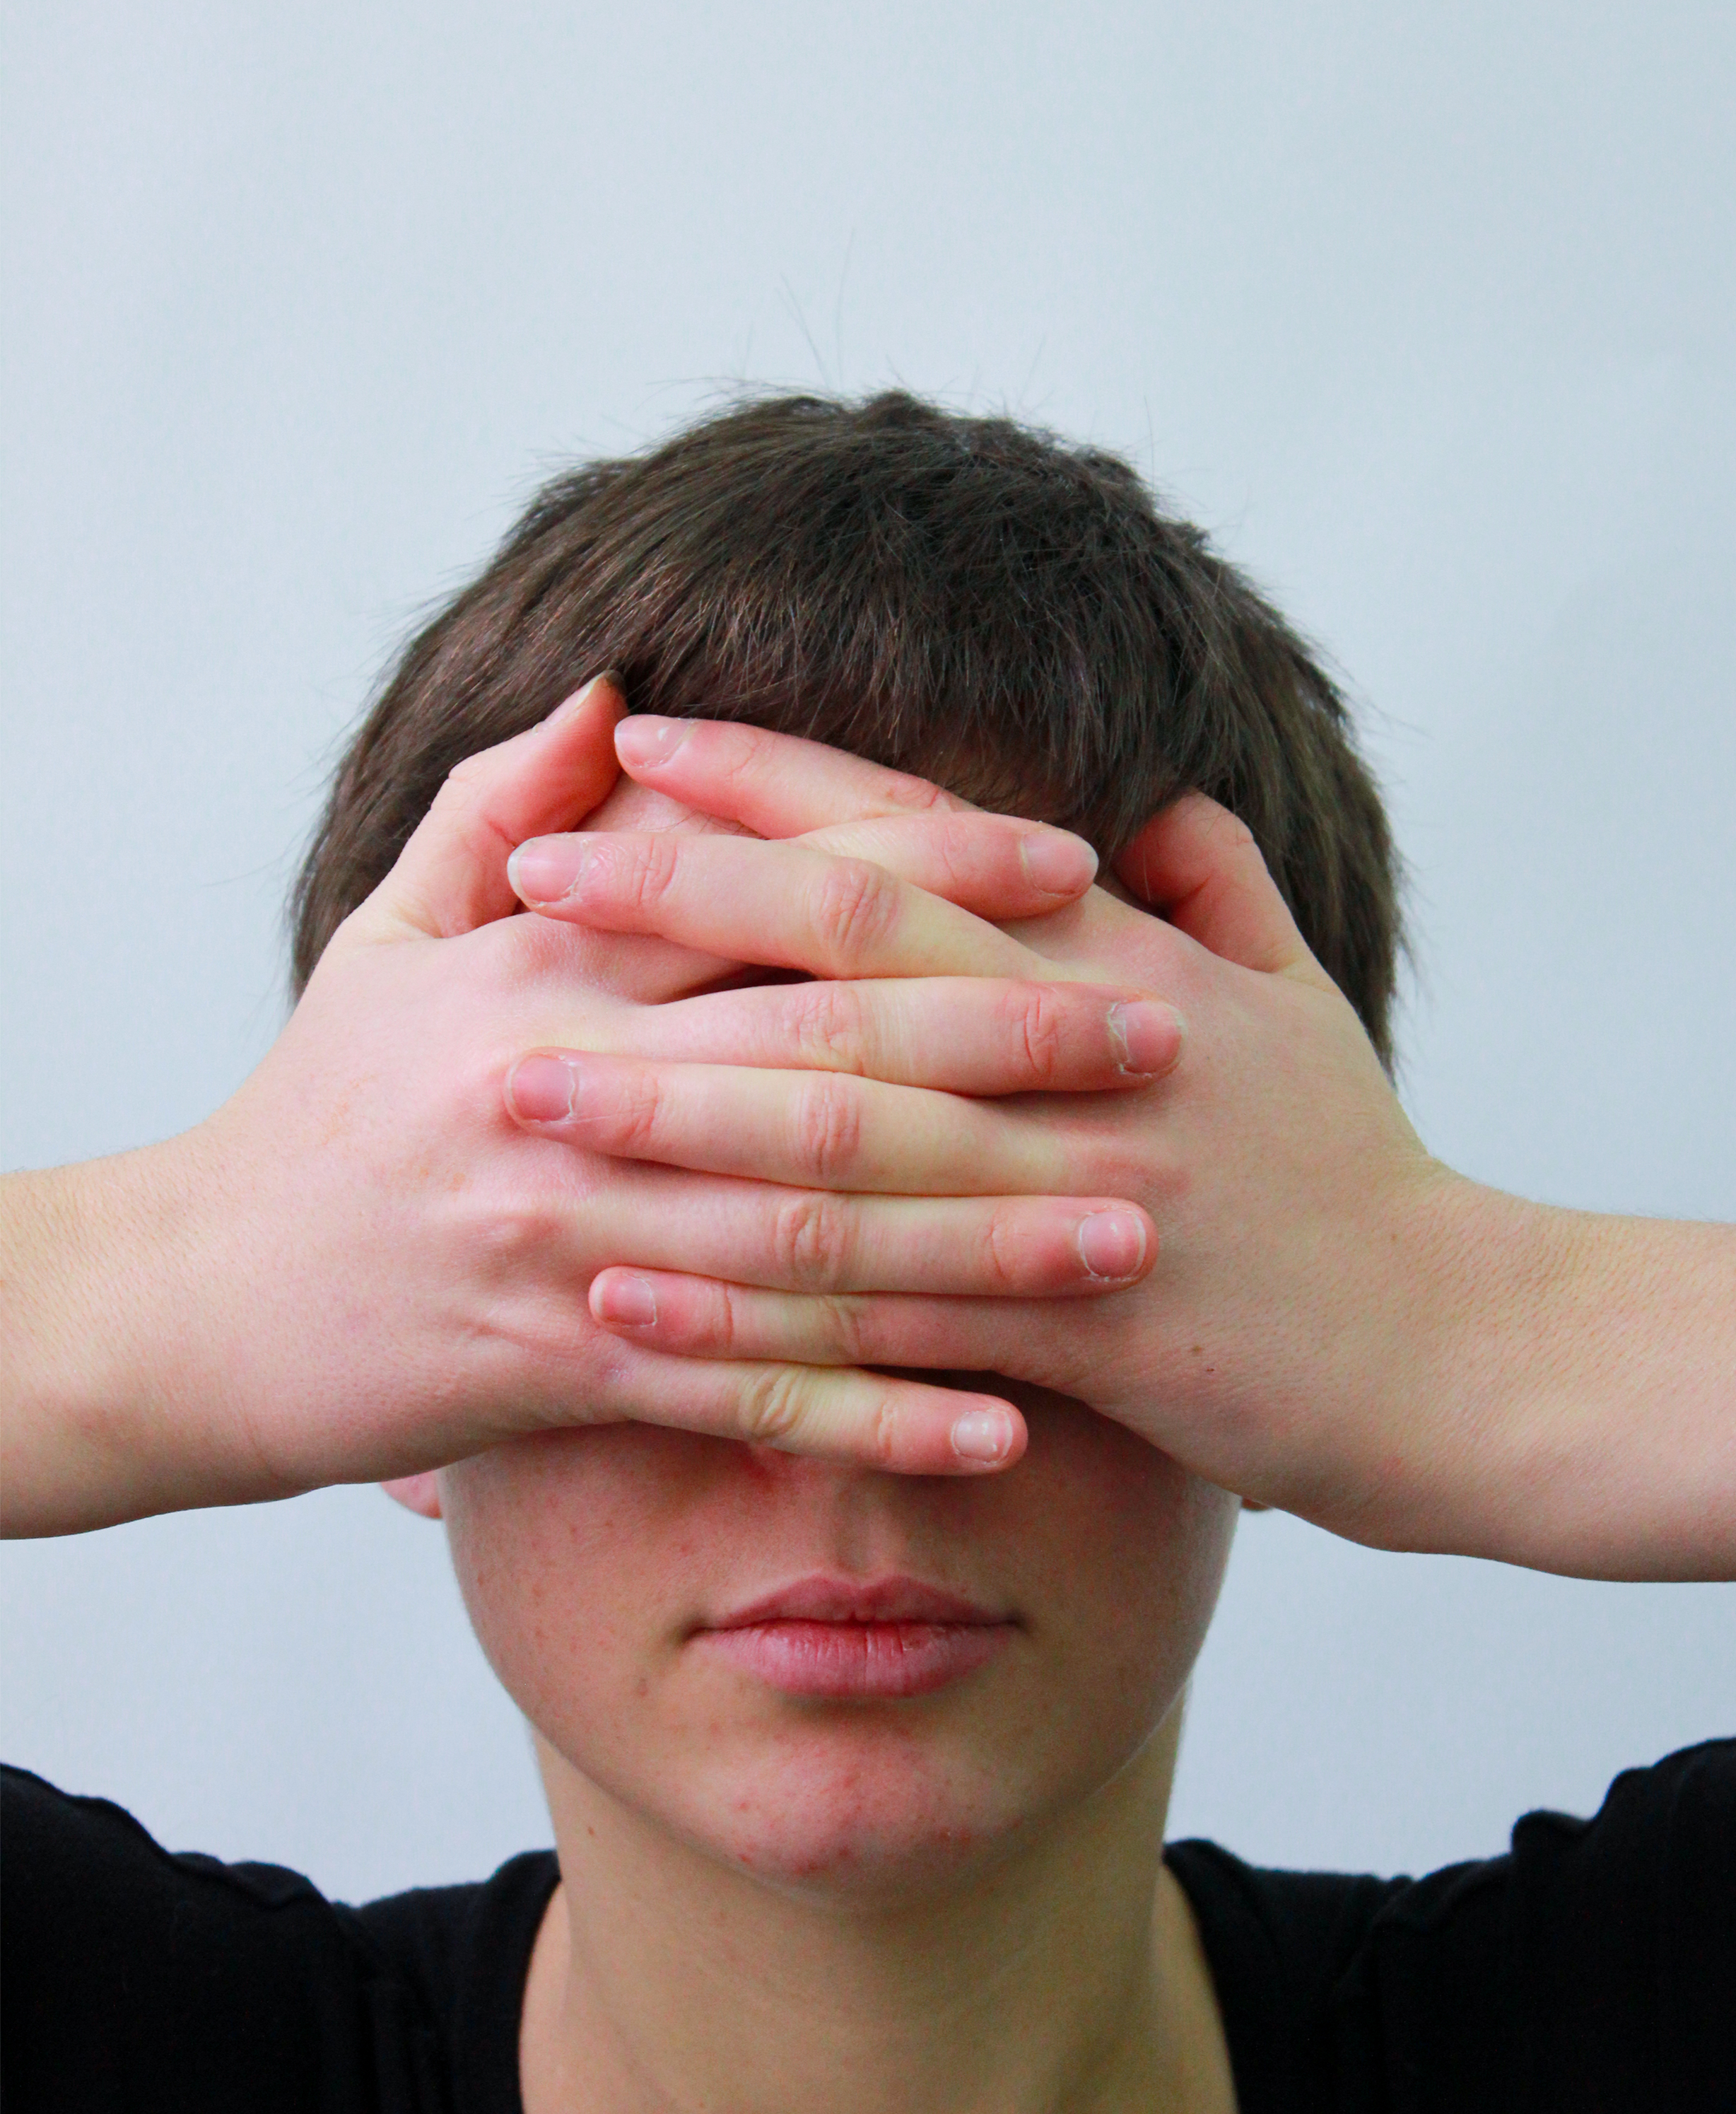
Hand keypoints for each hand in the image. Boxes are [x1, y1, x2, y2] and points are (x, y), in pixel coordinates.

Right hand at [1, 684, 1174, 1535]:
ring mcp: (567, 1245)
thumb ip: (501, 800)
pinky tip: (1003, 1425)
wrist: (196, 1302)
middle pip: (821, 1062)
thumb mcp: (389, 932)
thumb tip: (618, 688)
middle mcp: (562, 1099)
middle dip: (1005, 1046)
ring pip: (809, 1240)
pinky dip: (878, 1413)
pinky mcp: (564, 1375)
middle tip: (1162, 1036)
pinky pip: (748, 1395)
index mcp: (535, 972)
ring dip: (980, 1245)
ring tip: (1127, 1236)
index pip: (764, 898)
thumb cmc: (318, 1106)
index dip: (928, 871)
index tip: (1071, 860)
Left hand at [541, 717, 1735, 1578]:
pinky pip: (881, 1319)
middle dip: (677, 911)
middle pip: (856, 958)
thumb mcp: (1303, 999)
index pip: (920, 838)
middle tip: (520, 875)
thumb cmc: (1357, 1172)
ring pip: (844, 1136)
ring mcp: (1083, 1192)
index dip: (774, 784)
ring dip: (671, 1105)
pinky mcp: (1079, 1337)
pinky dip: (745, 1303)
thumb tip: (1144, 798)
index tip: (634, 739)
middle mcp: (1093, 1051)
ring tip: (522, 1085)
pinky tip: (626, 1290)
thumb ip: (1219, 884)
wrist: (1460, 1353)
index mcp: (1126, 959)